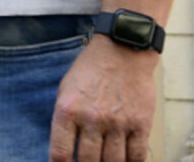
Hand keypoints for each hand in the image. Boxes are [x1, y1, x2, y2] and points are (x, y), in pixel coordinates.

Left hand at [48, 36, 156, 161]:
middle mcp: (92, 119)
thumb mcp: (65, 90)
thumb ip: (65, 119)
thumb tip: (66, 147)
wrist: (121, 52)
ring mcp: (118, 123)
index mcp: (68, 110)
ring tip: (104, 161)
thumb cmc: (90, 70)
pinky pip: (137, 156)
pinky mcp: (140, 124)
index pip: (60, 152)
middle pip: (88, 161)